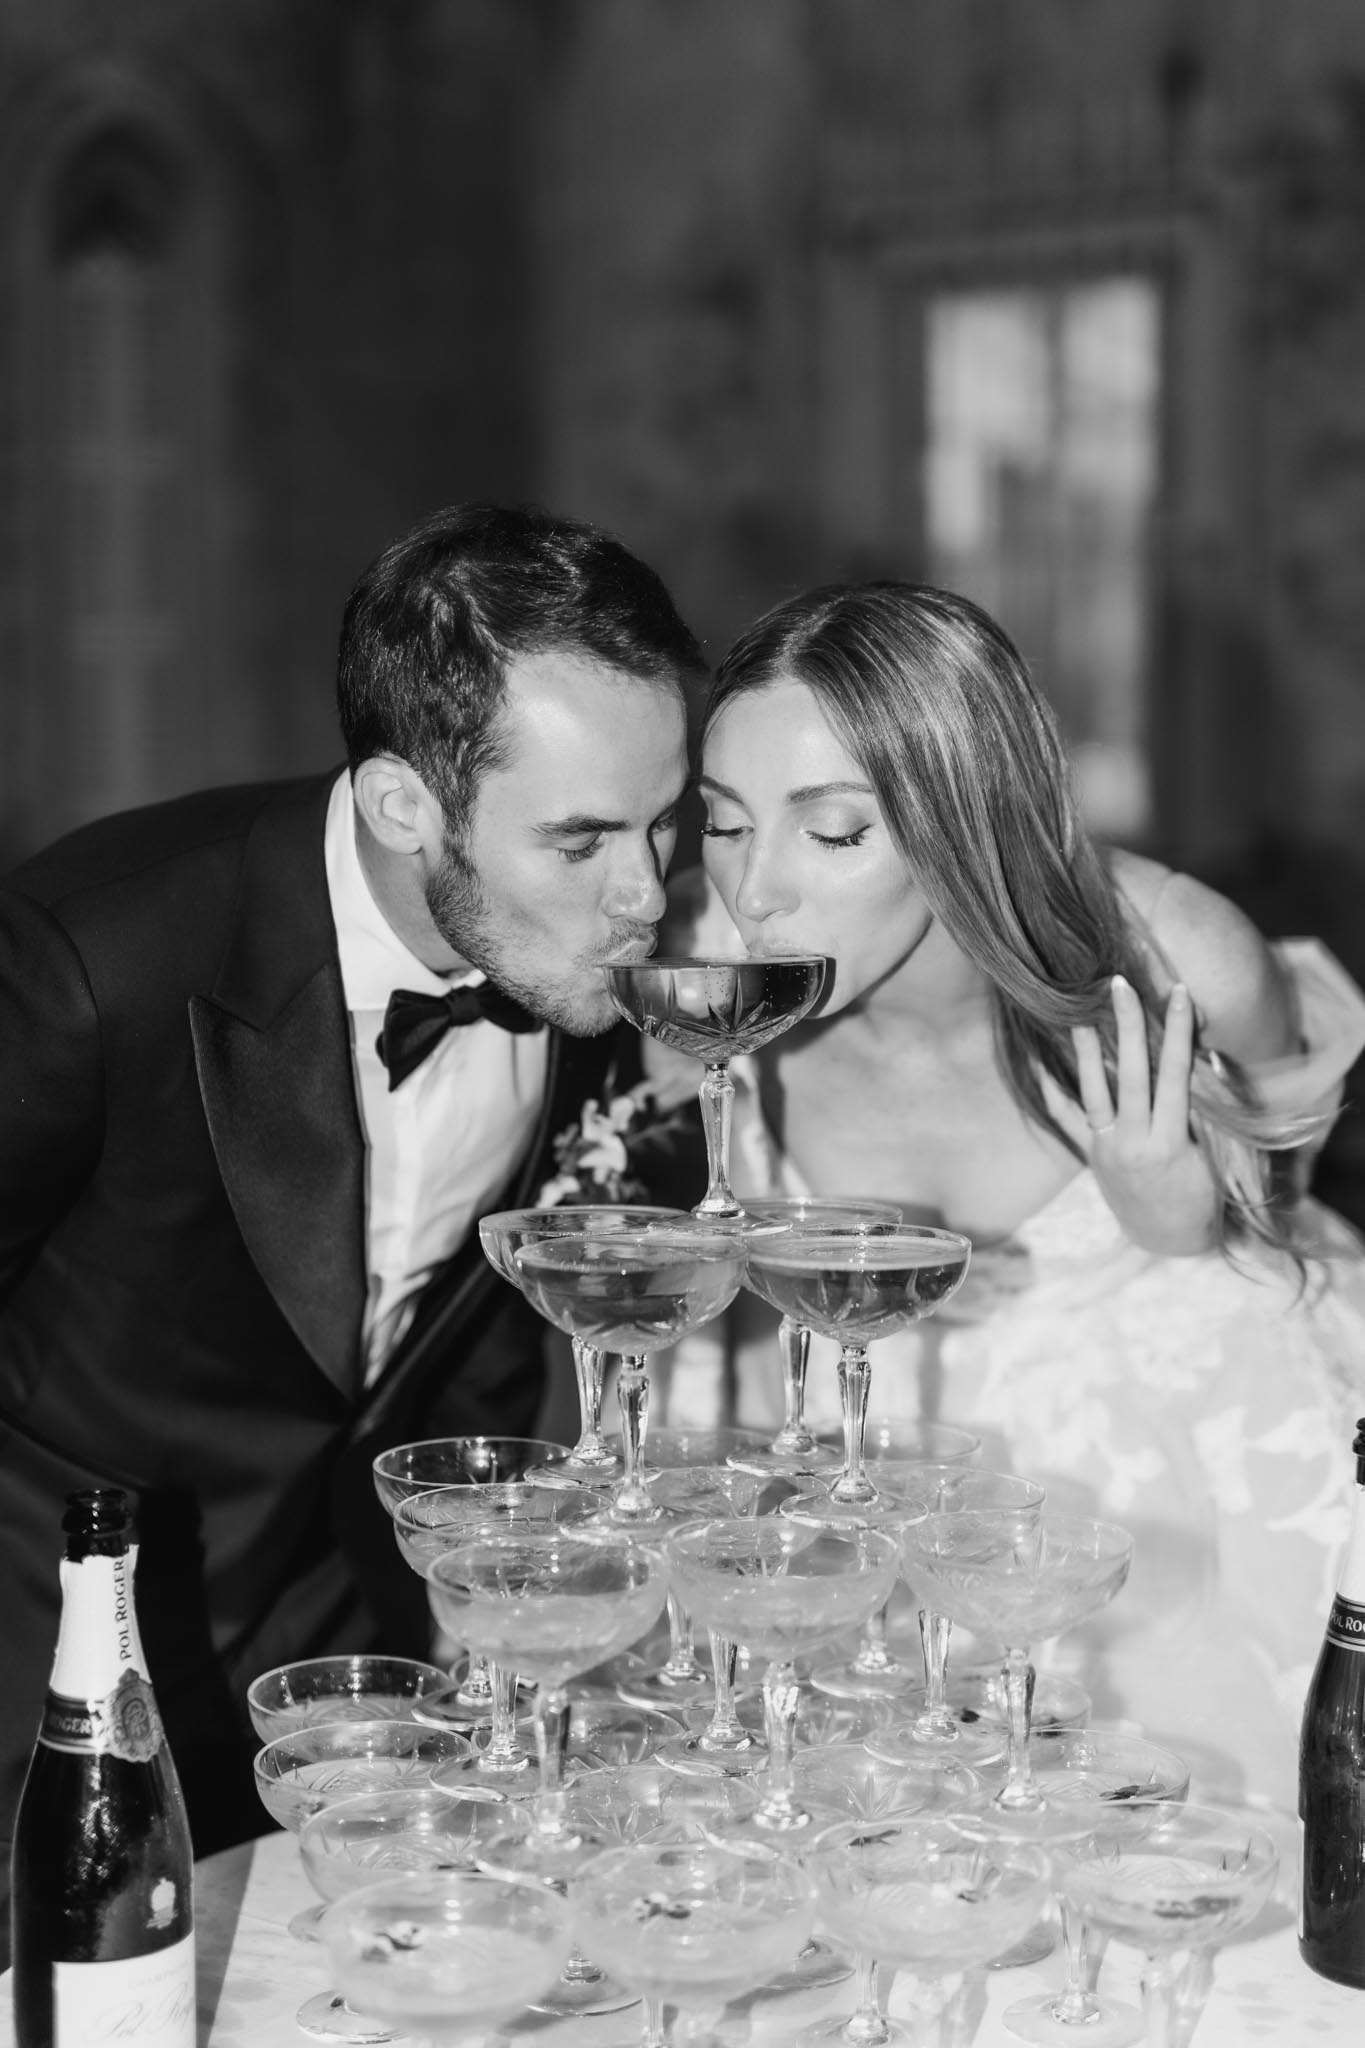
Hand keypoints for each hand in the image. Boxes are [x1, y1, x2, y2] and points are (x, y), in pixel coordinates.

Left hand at [1070, 975, 1219, 1255]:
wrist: (1168, 1239)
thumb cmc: (1202, 1196)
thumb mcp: (1213, 1158)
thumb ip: (1203, 1113)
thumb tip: (1199, 1058)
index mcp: (1169, 1143)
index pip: (1175, 1077)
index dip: (1177, 1034)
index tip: (1180, 994)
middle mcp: (1133, 1142)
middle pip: (1131, 1075)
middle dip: (1128, 1028)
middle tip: (1120, 985)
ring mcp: (1106, 1148)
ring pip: (1093, 1093)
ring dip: (1086, 1052)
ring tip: (1079, 1013)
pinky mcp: (1090, 1155)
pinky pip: (1067, 1120)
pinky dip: (1052, 1092)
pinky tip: (1036, 1065)